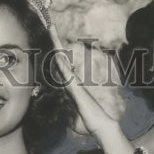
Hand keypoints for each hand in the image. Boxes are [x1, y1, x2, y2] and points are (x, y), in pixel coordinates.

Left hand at [49, 25, 118, 139]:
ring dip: (57, 46)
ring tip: (52, 29)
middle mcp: (72, 81)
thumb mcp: (73, 118)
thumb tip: (64, 109)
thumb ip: (68, 110)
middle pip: (61, 59)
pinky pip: (67, 73)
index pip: (61, 68)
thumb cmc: (89, 124)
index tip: (53, 43)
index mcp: (71, 86)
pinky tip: (57, 53)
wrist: (102, 126)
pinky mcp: (76, 90)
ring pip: (63, 62)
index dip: (57, 55)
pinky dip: (62, 63)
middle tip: (51, 26)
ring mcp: (74, 84)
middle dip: (56, 42)